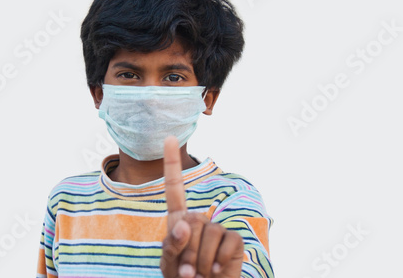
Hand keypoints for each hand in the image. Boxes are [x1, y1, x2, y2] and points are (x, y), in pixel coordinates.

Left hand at [160, 136, 243, 277]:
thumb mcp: (169, 264)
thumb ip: (172, 245)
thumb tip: (183, 223)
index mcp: (179, 220)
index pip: (174, 189)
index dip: (171, 163)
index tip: (168, 137)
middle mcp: (199, 219)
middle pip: (190, 220)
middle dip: (186, 250)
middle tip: (188, 270)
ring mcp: (217, 228)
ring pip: (207, 233)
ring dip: (201, 261)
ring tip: (202, 273)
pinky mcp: (234, 240)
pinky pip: (225, 244)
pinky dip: (219, 263)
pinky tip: (217, 272)